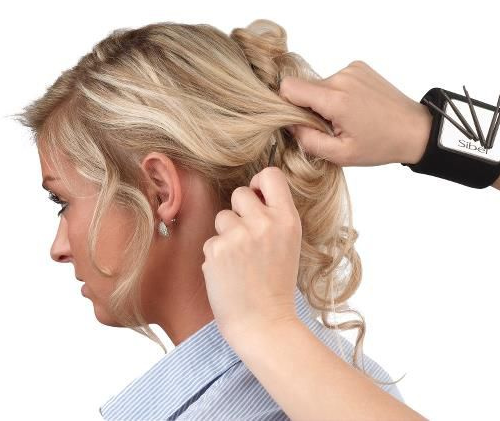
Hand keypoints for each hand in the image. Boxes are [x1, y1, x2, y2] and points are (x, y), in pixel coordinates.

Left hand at [201, 166, 301, 344]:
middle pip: (240, 193)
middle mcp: (264, 223)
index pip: (271, 175)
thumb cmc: (276, 285)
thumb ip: (274, 217)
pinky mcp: (217, 250)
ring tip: (240, 261)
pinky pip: (211, 241)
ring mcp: (239, 236)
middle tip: (247, 239)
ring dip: (226, 235)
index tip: (257, 197)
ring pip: (222, 217)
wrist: (264, 323)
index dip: (260, 182)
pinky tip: (229, 274)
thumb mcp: (289, 244)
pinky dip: (216, 256)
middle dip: (239, 212)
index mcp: (287, 220)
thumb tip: (253, 192)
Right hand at [278, 60, 432, 165]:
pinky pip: (334, 80)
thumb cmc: (381, 145)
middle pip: (304, 87)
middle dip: (309, 108)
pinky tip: (355, 108)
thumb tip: (289, 124)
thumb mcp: (341, 155)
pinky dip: (338, 94)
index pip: (289, 87)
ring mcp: (352, 69)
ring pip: (319, 84)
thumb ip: (308, 140)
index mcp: (335, 99)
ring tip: (347, 119)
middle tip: (331, 127)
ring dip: (325, 102)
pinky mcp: (359, 66)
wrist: (414, 129)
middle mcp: (342, 77)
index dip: (287, 106)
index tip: (301, 122)